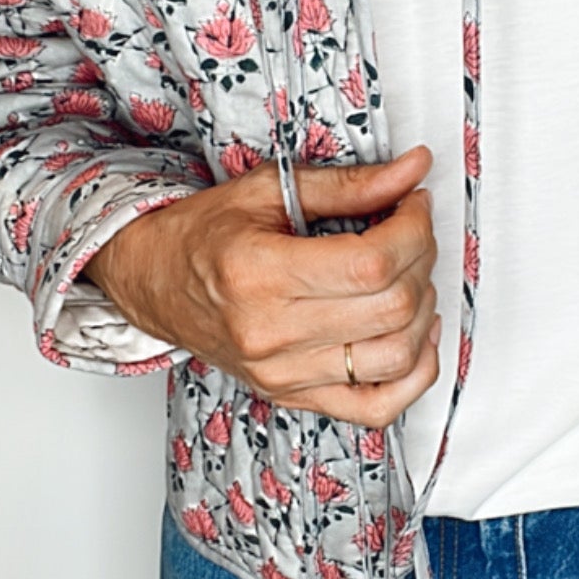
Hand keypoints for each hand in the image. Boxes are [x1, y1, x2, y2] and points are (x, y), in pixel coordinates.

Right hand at [82, 144, 440, 427]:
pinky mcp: (294, 396)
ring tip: (408, 276)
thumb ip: (348, 185)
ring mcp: (284, 375)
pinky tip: (413, 334)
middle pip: (392, 308)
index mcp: (259, 274)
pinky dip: (414, 374)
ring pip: (396, 357)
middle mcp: (271, 334)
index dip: (413, 230)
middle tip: (411, 232)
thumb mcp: (268, 191)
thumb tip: (413, 170)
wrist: (154, 283)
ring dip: (424, 311)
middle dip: (421, 260)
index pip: (371, 264)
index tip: (414, 206)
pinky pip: (379, 408)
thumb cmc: (203, 235)